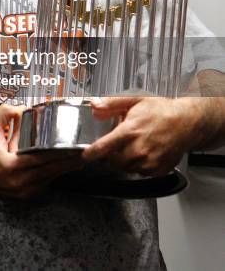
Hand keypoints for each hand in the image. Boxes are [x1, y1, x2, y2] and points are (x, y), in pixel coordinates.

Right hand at [0, 104, 83, 199]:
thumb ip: (4, 114)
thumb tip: (22, 107)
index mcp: (11, 167)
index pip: (41, 159)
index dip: (59, 153)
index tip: (74, 146)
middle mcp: (19, 183)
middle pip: (51, 171)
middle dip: (68, 161)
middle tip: (84, 151)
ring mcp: (23, 192)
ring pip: (50, 179)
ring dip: (64, 168)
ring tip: (79, 158)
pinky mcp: (25, 196)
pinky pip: (44, 183)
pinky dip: (54, 174)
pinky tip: (64, 166)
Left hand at [82, 96, 202, 175]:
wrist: (187, 122)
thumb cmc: (161, 110)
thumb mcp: (134, 100)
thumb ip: (111, 104)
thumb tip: (95, 106)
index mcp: (130, 131)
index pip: (104, 148)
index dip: (91, 154)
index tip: (85, 157)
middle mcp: (139, 149)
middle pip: (113, 162)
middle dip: (110, 156)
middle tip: (116, 146)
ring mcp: (149, 162)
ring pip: (126, 168)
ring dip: (124, 161)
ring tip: (133, 146)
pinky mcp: (157, 170)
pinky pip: (140, 173)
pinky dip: (138, 165)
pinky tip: (144, 152)